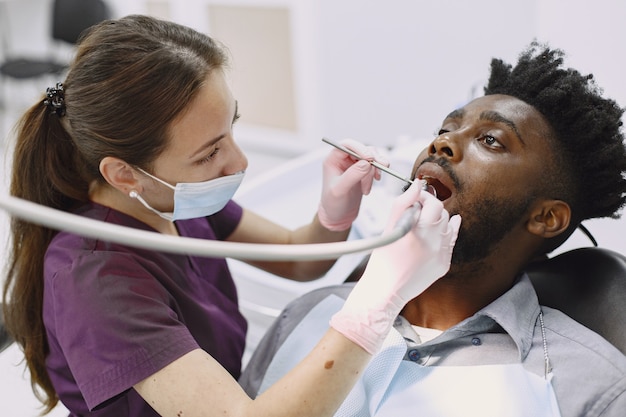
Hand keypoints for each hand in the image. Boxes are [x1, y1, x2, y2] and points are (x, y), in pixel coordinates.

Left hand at [317, 139, 387, 230]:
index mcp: (333, 159)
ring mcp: (354, 164)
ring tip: (367, 188)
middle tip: (376, 175)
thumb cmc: (333, 204)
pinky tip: (374, 183)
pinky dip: (378, 173)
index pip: (347, 144)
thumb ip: (352, 175)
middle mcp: (343, 159)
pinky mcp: (363, 170)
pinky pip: (375, 165)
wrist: (338, 216)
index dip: (360, 148)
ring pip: (371, 157)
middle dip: (371, 162)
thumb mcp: (339, 190)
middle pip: (363, 149)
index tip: (370, 159)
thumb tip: (366, 163)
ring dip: (374, 171)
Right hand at [330, 180, 461, 352]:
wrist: (386, 289)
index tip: (417, 200)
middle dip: (432, 209)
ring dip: (438, 221)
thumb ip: (404, 203)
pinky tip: (440, 231)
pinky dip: (445, 235)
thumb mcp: (389, 226)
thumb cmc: (383, 258)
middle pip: (443, 215)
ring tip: (424, 224)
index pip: (434, 204)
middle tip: (418, 211)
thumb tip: (417, 185)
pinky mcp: (444, 265)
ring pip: (449, 228)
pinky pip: (450, 243)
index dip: (425, 198)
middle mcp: (433, 243)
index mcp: (418, 232)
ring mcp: (441, 255)